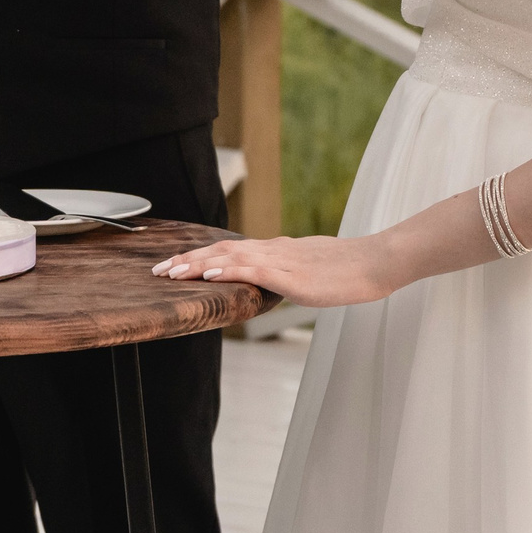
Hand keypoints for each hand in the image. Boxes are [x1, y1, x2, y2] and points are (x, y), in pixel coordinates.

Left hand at [151, 232, 396, 308]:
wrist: (375, 262)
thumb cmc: (348, 270)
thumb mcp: (310, 272)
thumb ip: (286, 275)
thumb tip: (269, 283)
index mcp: (276, 250)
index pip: (228, 251)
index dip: (198, 257)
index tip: (172, 265)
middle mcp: (273, 250)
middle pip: (221, 251)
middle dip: (186, 261)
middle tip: (157, 270)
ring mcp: (281, 260)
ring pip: (230, 259)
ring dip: (197, 266)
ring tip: (171, 273)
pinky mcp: (292, 275)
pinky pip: (253, 271)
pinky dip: (227, 272)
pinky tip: (209, 276)